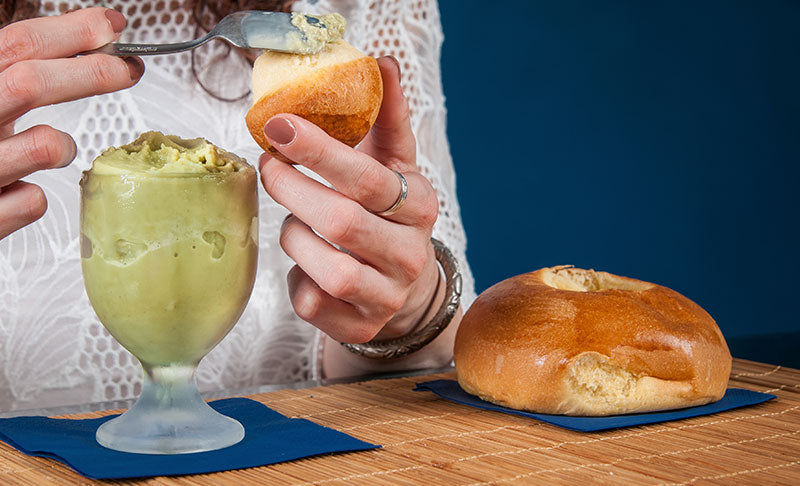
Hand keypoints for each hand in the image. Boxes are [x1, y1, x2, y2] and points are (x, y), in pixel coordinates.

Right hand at [0, 7, 143, 239]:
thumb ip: (8, 75)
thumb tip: (75, 43)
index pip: (16, 45)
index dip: (70, 32)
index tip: (109, 26)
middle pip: (30, 82)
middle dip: (90, 71)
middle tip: (127, 69)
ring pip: (43, 145)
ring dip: (62, 145)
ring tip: (54, 149)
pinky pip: (32, 202)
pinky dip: (33, 198)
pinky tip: (19, 194)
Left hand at [260, 56, 441, 344]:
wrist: (406, 286)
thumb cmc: (389, 215)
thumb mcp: (394, 166)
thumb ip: (387, 117)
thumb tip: (382, 62)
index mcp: (419, 206)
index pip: (368, 179)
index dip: (319, 152)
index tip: (278, 126)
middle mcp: (410, 254)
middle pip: (340, 222)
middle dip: (291, 189)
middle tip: (269, 166)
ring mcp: (388, 296)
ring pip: (326, 268)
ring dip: (294, 238)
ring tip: (295, 222)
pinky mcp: (360, 326)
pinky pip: (311, 302)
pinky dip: (297, 278)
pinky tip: (306, 264)